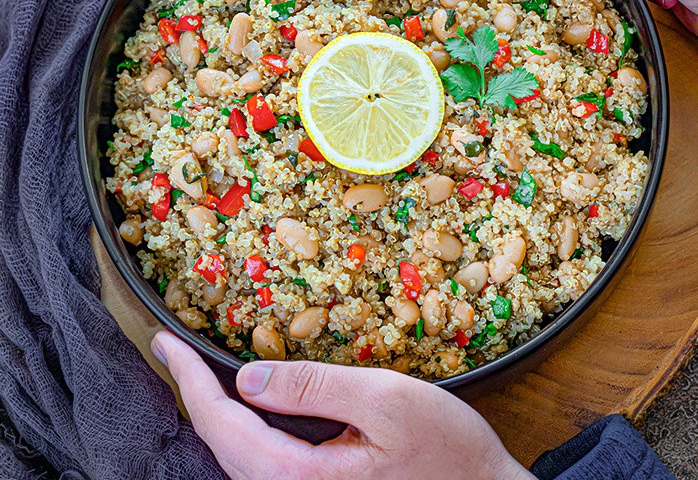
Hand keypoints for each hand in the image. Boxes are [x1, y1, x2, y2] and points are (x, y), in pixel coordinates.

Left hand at [152, 330, 533, 479]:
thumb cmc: (447, 454)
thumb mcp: (387, 402)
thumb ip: (316, 388)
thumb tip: (249, 378)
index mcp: (299, 479)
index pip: (224, 425)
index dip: (189, 380)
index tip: (164, 343)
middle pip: (223, 445)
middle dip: (193, 395)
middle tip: (173, 351)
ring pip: (239, 459)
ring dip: (215, 413)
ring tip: (197, 373)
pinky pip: (263, 464)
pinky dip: (244, 429)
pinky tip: (247, 406)